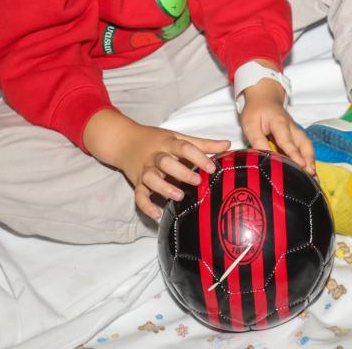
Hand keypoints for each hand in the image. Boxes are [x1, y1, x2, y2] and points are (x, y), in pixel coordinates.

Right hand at [83, 109, 231, 220]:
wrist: (124, 141)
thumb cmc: (156, 140)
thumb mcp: (178, 137)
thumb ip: (203, 143)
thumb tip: (228, 144)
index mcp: (168, 143)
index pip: (184, 147)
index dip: (198, 157)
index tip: (212, 167)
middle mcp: (155, 157)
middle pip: (165, 162)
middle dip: (181, 172)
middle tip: (197, 181)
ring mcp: (145, 170)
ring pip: (150, 179)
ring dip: (164, 188)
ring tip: (179, 196)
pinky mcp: (136, 183)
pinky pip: (138, 195)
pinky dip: (146, 205)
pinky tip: (156, 214)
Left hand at [239, 82, 314, 173]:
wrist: (264, 98)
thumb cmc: (256, 111)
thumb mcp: (250, 125)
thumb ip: (257, 141)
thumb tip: (265, 159)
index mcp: (279, 123)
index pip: (287, 141)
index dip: (294, 154)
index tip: (302, 165)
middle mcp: (292, 127)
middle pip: (304, 144)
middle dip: (309, 160)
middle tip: (312, 175)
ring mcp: (296, 131)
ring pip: (307, 146)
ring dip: (311, 160)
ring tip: (313, 176)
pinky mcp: (296, 135)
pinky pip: (305, 147)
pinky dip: (309, 158)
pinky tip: (309, 170)